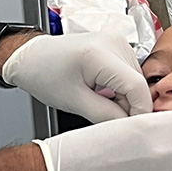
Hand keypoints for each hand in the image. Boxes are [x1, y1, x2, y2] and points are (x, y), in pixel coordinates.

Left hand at [1, 31, 151, 121]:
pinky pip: (129, 72)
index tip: (134, 130)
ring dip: (127, 98)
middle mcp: (112, 41)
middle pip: (138, 83)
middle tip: (112, 121)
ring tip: (102, 104)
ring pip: (136, 79)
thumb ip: (107, 116)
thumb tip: (132, 126)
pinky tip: (105, 94)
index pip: (136, 86)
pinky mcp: (115, 45)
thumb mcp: (75, 102)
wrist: (31, 57)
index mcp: (99, 52)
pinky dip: (122, 88)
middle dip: (131, 106)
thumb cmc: (45, 74)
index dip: (140, 111)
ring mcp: (115, 40)